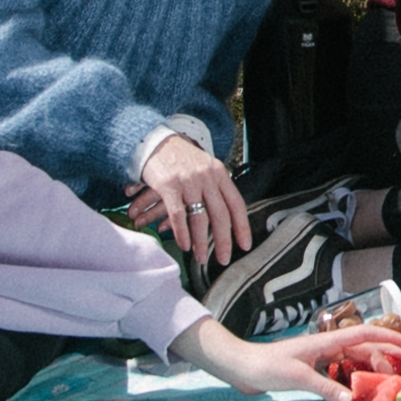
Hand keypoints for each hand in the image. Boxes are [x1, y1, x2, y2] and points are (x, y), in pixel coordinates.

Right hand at [130, 130, 252, 269]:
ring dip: (200, 242)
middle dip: (223, 241)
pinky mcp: (168, 186)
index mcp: (219, 173)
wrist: (154, 141)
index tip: (245, 245)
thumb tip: (227, 217)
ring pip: (199, 218)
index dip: (242, 227)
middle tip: (224, 259)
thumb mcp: (205, 168)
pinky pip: (178, 215)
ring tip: (202, 257)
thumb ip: (216, 188)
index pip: (236, 203)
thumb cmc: (181, 159)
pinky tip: (184, 246)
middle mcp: (206, 177)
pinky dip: (182, 234)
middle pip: (220, 215)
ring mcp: (188, 181)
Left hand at [186, 314, 392, 400]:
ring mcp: (320, 358)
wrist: (243, 367)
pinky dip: (355, 376)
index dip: (388, 338)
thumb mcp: (297, 377)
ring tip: (388, 378)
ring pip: (354, 358)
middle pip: (363, 347)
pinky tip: (361, 386)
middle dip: (386, 354)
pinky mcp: (313, 369)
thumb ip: (325, 387)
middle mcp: (326, 347)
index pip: (364, 335)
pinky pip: (341, 370)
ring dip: (372, 365)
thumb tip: (350, 399)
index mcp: (326, 342)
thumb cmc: (267, 366)